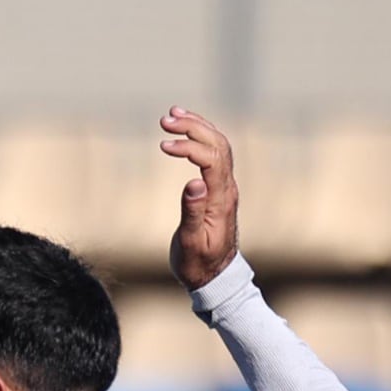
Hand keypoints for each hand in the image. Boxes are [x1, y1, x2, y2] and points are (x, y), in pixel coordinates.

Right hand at [162, 105, 241, 290]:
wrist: (215, 275)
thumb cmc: (199, 263)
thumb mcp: (191, 243)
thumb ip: (193, 212)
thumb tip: (194, 182)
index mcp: (220, 200)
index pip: (212, 159)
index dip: (190, 146)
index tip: (164, 145)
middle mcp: (227, 189)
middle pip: (218, 144)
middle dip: (193, 127)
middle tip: (165, 119)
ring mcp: (225, 186)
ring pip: (218, 145)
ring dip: (197, 126)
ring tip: (172, 114)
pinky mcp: (218, 187)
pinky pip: (215, 153)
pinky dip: (200, 136)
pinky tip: (184, 128)